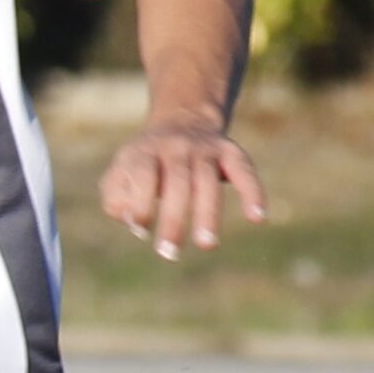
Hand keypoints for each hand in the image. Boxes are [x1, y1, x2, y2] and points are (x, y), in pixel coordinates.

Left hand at [100, 121, 264, 260]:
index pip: (142, 176)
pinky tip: (257, 217)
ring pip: (207, 180)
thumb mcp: (121, 172)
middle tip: (169, 253)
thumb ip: (116, 197)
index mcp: (144, 151)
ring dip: (208, 213)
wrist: (181, 120)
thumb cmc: (146, 162)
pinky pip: (244, 170)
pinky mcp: (230, 151)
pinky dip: (253, 191)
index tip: (142, 230)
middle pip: (176, 182)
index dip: (140, 204)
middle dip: (173, 219)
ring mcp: (205, 148)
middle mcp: (175, 147)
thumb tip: (132, 221)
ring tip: (206, 245)